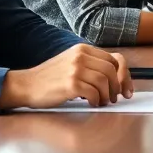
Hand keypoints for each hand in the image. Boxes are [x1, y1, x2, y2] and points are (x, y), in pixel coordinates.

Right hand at [0, 43, 132, 108]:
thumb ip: (91, 64)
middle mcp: (80, 56)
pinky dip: (96, 100)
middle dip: (118, 87)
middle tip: (115, 98)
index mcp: (83, 49)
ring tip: (102, 102)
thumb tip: (116, 77)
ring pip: (105, 81)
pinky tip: (92, 103)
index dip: (125, 75)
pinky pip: (94, 92)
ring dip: (107, 95)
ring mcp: (75, 69)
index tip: (126, 88)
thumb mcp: (71, 62)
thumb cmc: (50, 77)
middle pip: (112, 70)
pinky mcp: (70, 83)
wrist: (26, 85)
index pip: (115, 59)